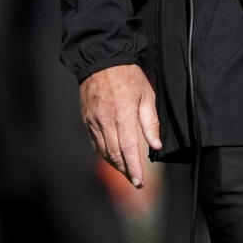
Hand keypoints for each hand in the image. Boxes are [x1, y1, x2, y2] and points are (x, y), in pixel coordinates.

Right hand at [79, 64, 161, 188]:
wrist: (102, 61)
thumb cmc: (129, 77)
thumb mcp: (147, 95)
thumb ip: (150, 122)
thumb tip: (156, 145)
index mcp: (123, 114)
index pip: (129, 148)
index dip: (134, 167)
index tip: (139, 181)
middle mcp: (106, 121)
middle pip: (115, 154)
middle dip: (125, 170)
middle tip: (135, 181)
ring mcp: (94, 121)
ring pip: (103, 150)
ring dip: (115, 164)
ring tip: (126, 171)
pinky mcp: (87, 120)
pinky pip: (95, 142)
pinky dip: (104, 153)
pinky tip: (112, 157)